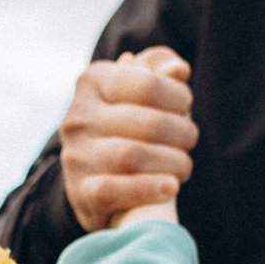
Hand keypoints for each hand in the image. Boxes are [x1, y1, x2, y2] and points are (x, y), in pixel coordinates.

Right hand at [60, 47, 195, 231]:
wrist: (97, 180)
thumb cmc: (130, 124)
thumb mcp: (142, 91)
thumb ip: (160, 72)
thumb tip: (179, 70)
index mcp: (92, 82)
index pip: (150, 85)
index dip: (179, 98)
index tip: (185, 107)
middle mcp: (77, 116)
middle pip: (149, 124)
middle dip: (182, 134)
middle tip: (189, 141)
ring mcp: (75, 156)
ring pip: (133, 157)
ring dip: (172, 163)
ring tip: (183, 167)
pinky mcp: (78, 193)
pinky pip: (114, 190)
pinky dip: (149, 189)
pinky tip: (170, 189)